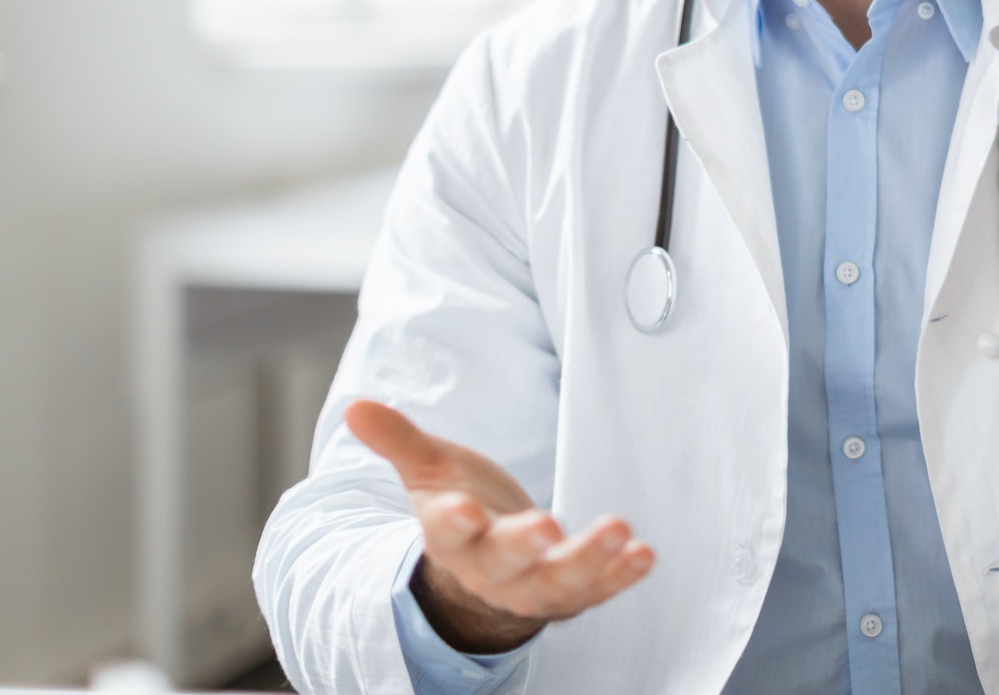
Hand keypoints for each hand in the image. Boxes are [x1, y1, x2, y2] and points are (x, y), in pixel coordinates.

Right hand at [345, 400, 654, 651]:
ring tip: (619, 531)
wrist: (486, 572)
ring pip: (558, 581)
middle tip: (546, 526)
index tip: (461, 509)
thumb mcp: (429, 472)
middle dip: (524, 546)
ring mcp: (535, 584)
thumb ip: (399, 441)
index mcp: (453, 536)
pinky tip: (644, 554)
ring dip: (590, 560)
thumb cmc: (462, 509)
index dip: (454, 522)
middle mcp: (493, 568)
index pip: (449, 532)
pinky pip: (599, 590)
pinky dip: (622, 575)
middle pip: (505, 562)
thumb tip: (355, 406)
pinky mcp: (574, 592)